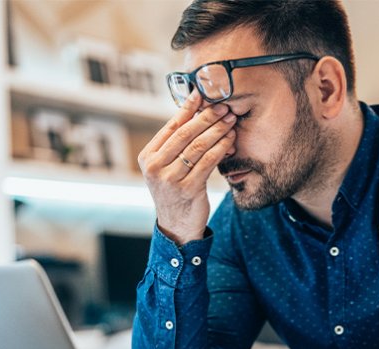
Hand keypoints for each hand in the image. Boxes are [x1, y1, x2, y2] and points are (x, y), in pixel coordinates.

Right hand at [137, 90, 236, 244]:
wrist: (177, 225)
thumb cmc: (176, 190)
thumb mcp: (168, 166)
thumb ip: (177, 143)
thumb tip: (196, 110)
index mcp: (148, 156)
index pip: (171, 126)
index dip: (188, 108)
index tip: (203, 93)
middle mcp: (155, 167)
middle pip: (185, 134)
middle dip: (207, 117)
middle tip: (223, 105)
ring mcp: (170, 178)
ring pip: (198, 146)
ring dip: (217, 130)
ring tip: (230, 120)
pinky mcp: (187, 188)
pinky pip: (208, 161)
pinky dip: (221, 148)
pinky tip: (230, 140)